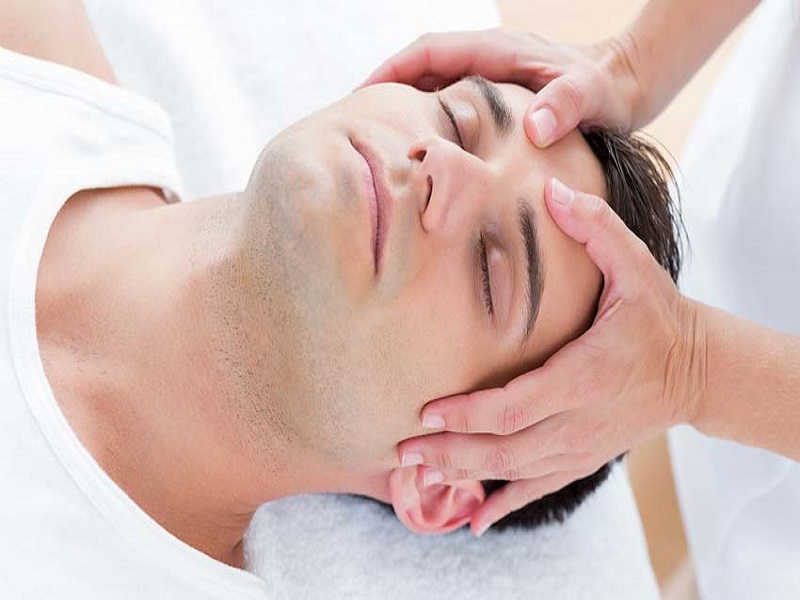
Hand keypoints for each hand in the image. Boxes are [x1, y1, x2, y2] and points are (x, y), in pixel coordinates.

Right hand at [363, 28, 641, 146]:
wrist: (626, 86)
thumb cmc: (607, 91)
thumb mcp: (591, 97)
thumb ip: (565, 105)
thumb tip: (534, 128)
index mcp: (497, 52)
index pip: (429, 53)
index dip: (392, 71)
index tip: (362, 96)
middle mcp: (486, 60)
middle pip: (420, 69)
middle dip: (386, 91)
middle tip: (358, 126)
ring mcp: (487, 77)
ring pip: (432, 87)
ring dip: (404, 108)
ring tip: (378, 142)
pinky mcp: (493, 96)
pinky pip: (449, 103)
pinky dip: (428, 120)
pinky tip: (420, 149)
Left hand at [398, 179, 705, 534]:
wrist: (698, 371)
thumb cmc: (659, 317)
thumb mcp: (636, 266)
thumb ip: (595, 228)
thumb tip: (552, 187)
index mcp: (585, 374)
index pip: (515, 405)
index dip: (468, 414)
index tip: (427, 411)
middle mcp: (579, 420)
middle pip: (504, 449)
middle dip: (449, 452)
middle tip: (401, 450)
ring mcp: (582, 446)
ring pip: (514, 474)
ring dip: (463, 476)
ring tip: (416, 471)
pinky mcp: (583, 458)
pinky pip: (537, 488)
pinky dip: (502, 504)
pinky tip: (471, 518)